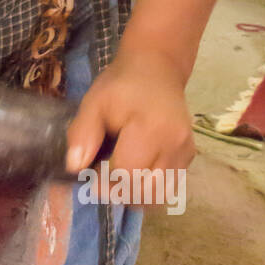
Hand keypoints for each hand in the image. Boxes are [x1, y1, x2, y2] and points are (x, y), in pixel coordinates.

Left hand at [64, 46, 195, 204]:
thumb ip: (83, 133)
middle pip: (146, 192)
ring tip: (117, 178)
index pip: (127, 174)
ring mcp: (186, 151)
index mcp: (151, 129)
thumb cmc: (121, 85)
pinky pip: (170, 186)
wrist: (157, 69)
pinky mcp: (189, 156)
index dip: (104, 181)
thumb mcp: (94, 102)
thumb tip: (75, 167)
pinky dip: (149, 188)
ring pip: (161, 195)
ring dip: (135, 195)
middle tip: (101, 179)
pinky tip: (134, 173)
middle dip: (119, 193)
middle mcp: (174, 144)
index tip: (89, 175)